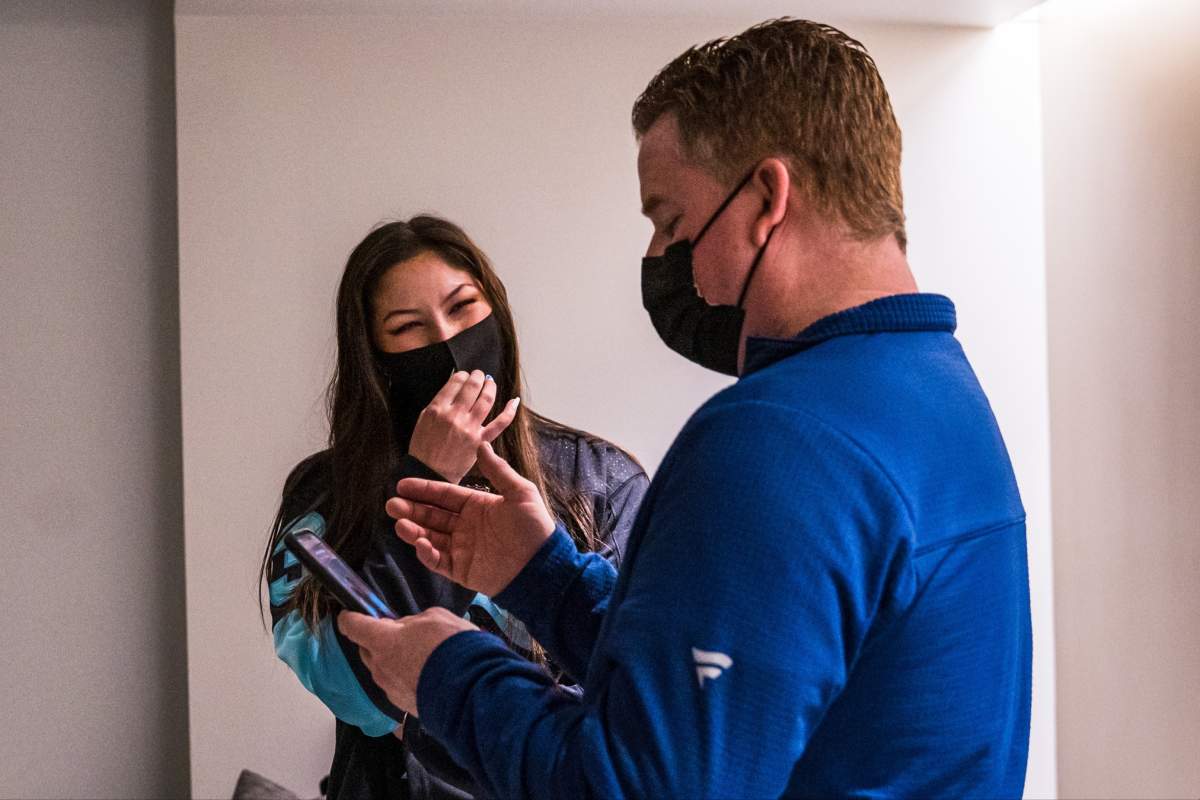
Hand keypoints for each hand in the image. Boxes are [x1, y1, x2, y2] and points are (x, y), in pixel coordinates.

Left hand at [337, 607, 477, 717]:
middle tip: (399, 634)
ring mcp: (390, 689)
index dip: (349, 618)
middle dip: (377, 639)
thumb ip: (413, 621)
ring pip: (382, 669)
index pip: (353, 626)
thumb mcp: (435, 618)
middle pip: (366, 649)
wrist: (470, 690)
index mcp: (383, 641)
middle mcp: (380, 667)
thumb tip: (407, 628)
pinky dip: (405, 677)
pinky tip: (426, 673)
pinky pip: (396, 685)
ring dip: (393, 660)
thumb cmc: (452, 648)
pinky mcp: (403, 704)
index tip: (349, 614)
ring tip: (419, 655)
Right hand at [386, 441, 554, 595]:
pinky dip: (427, 554)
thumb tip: (482, 444)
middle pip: (432, 516)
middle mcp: (466, 526)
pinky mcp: (462, 570)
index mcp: (477, 506)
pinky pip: (438, 561)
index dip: (423, 490)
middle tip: (391, 505)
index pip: (444, 495)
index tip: (402, 484)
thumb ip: (498, 471)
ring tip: (399, 523)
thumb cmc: (534, 528)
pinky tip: (420, 544)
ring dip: (413, 530)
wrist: (542, 566)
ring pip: (430, 537)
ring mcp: (462, 549)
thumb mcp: (520, 493)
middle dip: (411, 510)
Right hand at [408, 370, 520, 484]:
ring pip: (486, 399)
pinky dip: (509, 410)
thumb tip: (453, 387)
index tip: (464, 375)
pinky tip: (514, 401)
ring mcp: (470, 428)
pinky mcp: (481, 440)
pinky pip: (500, 423)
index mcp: (437, 409)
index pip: (455, 382)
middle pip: (472, 387)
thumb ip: (438, 403)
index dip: (462, 375)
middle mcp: (455, 415)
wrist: (429, 473)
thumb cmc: (423, 449)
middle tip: (479, 375)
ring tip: (490, 382)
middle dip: (477, 376)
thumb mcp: (422, 420)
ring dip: (490, 386)